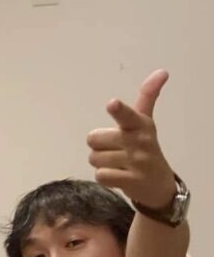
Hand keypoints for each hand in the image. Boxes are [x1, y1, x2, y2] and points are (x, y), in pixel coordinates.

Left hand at [87, 70, 176, 209]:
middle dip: (99, 146)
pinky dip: (104, 177)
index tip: (113, 104)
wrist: (159, 185)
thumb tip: (162, 71)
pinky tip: (118, 176)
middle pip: (94, 139)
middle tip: (116, 151)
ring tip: (119, 164)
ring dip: (101, 163)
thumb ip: (148, 97)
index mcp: (140, 125)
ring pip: (94, 158)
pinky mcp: (132, 181)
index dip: (119, 110)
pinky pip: (100, 175)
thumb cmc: (145, 149)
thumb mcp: (145, 123)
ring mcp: (137, 162)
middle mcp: (139, 142)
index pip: (127, 115)